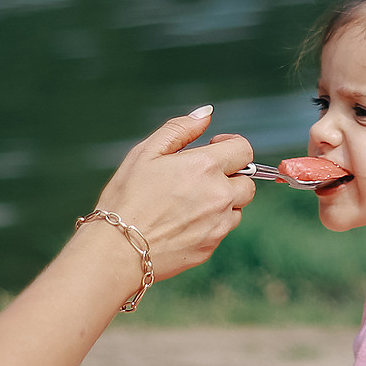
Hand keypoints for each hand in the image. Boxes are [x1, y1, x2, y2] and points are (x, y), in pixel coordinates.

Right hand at [93, 108, 255, 280]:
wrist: (117, 251)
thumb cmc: (127, 198)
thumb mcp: (146, 153)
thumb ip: (180, 128)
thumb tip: (207, 114)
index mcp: (206, 167)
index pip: (244, 150)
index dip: (231, 146)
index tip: (214, 149)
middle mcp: (220, 195)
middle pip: (247, 181)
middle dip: (230, 176)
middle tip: (199, 178)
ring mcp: (218, 224)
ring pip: (237, 207)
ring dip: (223, 201)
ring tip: (188, 203)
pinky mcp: (211, 247)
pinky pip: (222, 230)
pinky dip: (211, 223)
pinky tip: (182, 222)